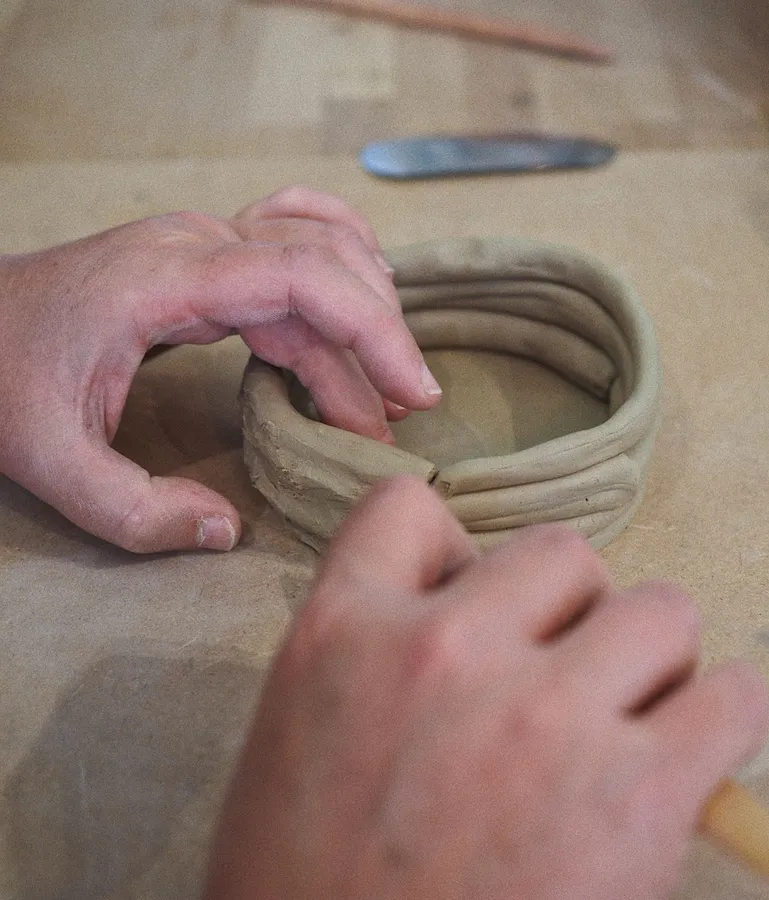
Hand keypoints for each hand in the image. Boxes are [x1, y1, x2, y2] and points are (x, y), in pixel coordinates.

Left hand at [0, 187, 440, 552]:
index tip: (410, 396)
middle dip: (379, 339)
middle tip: (401, 415)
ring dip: (365, 310)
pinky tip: (365, 287)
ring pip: (317, 251)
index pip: (303, 279)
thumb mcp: (48, 460)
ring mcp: (201, 243)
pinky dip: (340, 257)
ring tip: (387, 383)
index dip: (372, 332)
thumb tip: (225, 530)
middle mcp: (196, 245)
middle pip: (324, 266)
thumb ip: (135, 510)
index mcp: (168, 280)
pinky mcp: (204, 256)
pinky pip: (292, 235)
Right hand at [205, 476, 768, 899]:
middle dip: (567, 608)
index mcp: (343, 631)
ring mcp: (540, 716)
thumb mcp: (301, 729)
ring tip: (626, 717)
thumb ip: (375, 645)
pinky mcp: (632, 796)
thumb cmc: (310, 880)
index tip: (476, 601)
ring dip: (649, 655)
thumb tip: (481, 601)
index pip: (405, 507)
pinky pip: (732, 697)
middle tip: (558, 676)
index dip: (452, 548)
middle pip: (561, 553)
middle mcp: (443, 650)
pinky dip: (723, 715)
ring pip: (659, 608)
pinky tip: (691, 752)